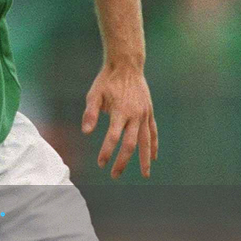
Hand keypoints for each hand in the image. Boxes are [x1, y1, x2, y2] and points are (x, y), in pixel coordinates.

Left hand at [82, 64, 157, 178]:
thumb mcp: (94, 94)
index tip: (100, 164)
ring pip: (146, 141)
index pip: (113, 137)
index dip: (107, 151)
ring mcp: (144, 114)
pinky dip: (154, 145)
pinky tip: (154, 157)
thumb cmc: (107, 80)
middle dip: (123, 162)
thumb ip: (90, 113)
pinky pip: (153, 132)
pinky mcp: (149, 112)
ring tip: (145, 175)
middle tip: (115, 175)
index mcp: (120, 111)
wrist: (127, 66)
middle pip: (130, 144)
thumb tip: (86, 132)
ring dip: (145, 159)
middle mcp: (135, 115)